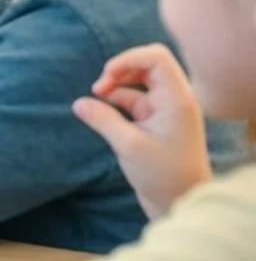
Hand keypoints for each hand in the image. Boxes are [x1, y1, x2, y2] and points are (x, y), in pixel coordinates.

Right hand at [72, 44, 211, 219]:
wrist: (182, 203)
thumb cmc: (162, 175)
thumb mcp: (128, 145)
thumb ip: (102, 119)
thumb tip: (78, 103)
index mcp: (177, 99)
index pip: (156, 57)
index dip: (127, 59)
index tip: (105, 77)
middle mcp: (175, 99)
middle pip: (147, 63)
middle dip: (120, 70)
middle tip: (99, 88)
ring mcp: (166, 110)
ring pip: (139, 81)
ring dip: (116, 86)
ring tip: (95, 101)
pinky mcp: (157, 122)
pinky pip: (135, 100)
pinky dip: (117, 101)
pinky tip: (101, 113)